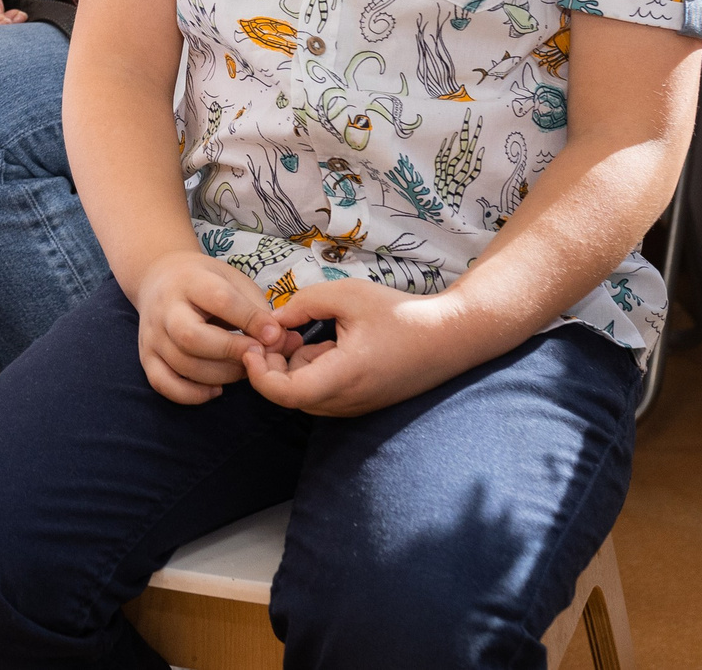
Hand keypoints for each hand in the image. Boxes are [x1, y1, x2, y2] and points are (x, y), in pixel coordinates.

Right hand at [133, 250, 295, 404]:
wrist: (159, 277)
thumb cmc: (205, 282)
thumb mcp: (234, 282)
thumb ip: (259, 312)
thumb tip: (284, 342)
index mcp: (190, 281)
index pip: (219, 300)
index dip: (250, 320)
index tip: (274, 334)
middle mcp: (165, 308)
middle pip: (191, 337)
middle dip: (231, 351)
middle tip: (256, 355)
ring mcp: (151, 334)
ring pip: (182, 364)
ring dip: (220, 375)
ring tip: (242, 370)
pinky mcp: (146, 356)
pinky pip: (164, 384)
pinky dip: (191, 394)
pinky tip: (215, 389)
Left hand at [239, 278, 477, 416]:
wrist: (449, 337)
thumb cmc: (400, 314)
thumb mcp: (346, 294)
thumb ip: (302, 304)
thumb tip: (271, 319)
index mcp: (344, 376)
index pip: (285, 393)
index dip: (258, 373)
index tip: (253, 344)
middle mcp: (347, 400)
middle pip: (289, 395)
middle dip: (274, 363)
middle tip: (283, 330)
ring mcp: (355, 406)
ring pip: (304, 395)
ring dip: (293, 366)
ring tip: (307, 333)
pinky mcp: (361, 403)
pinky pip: (322, 394)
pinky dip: (312, 372)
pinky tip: (326, 344)